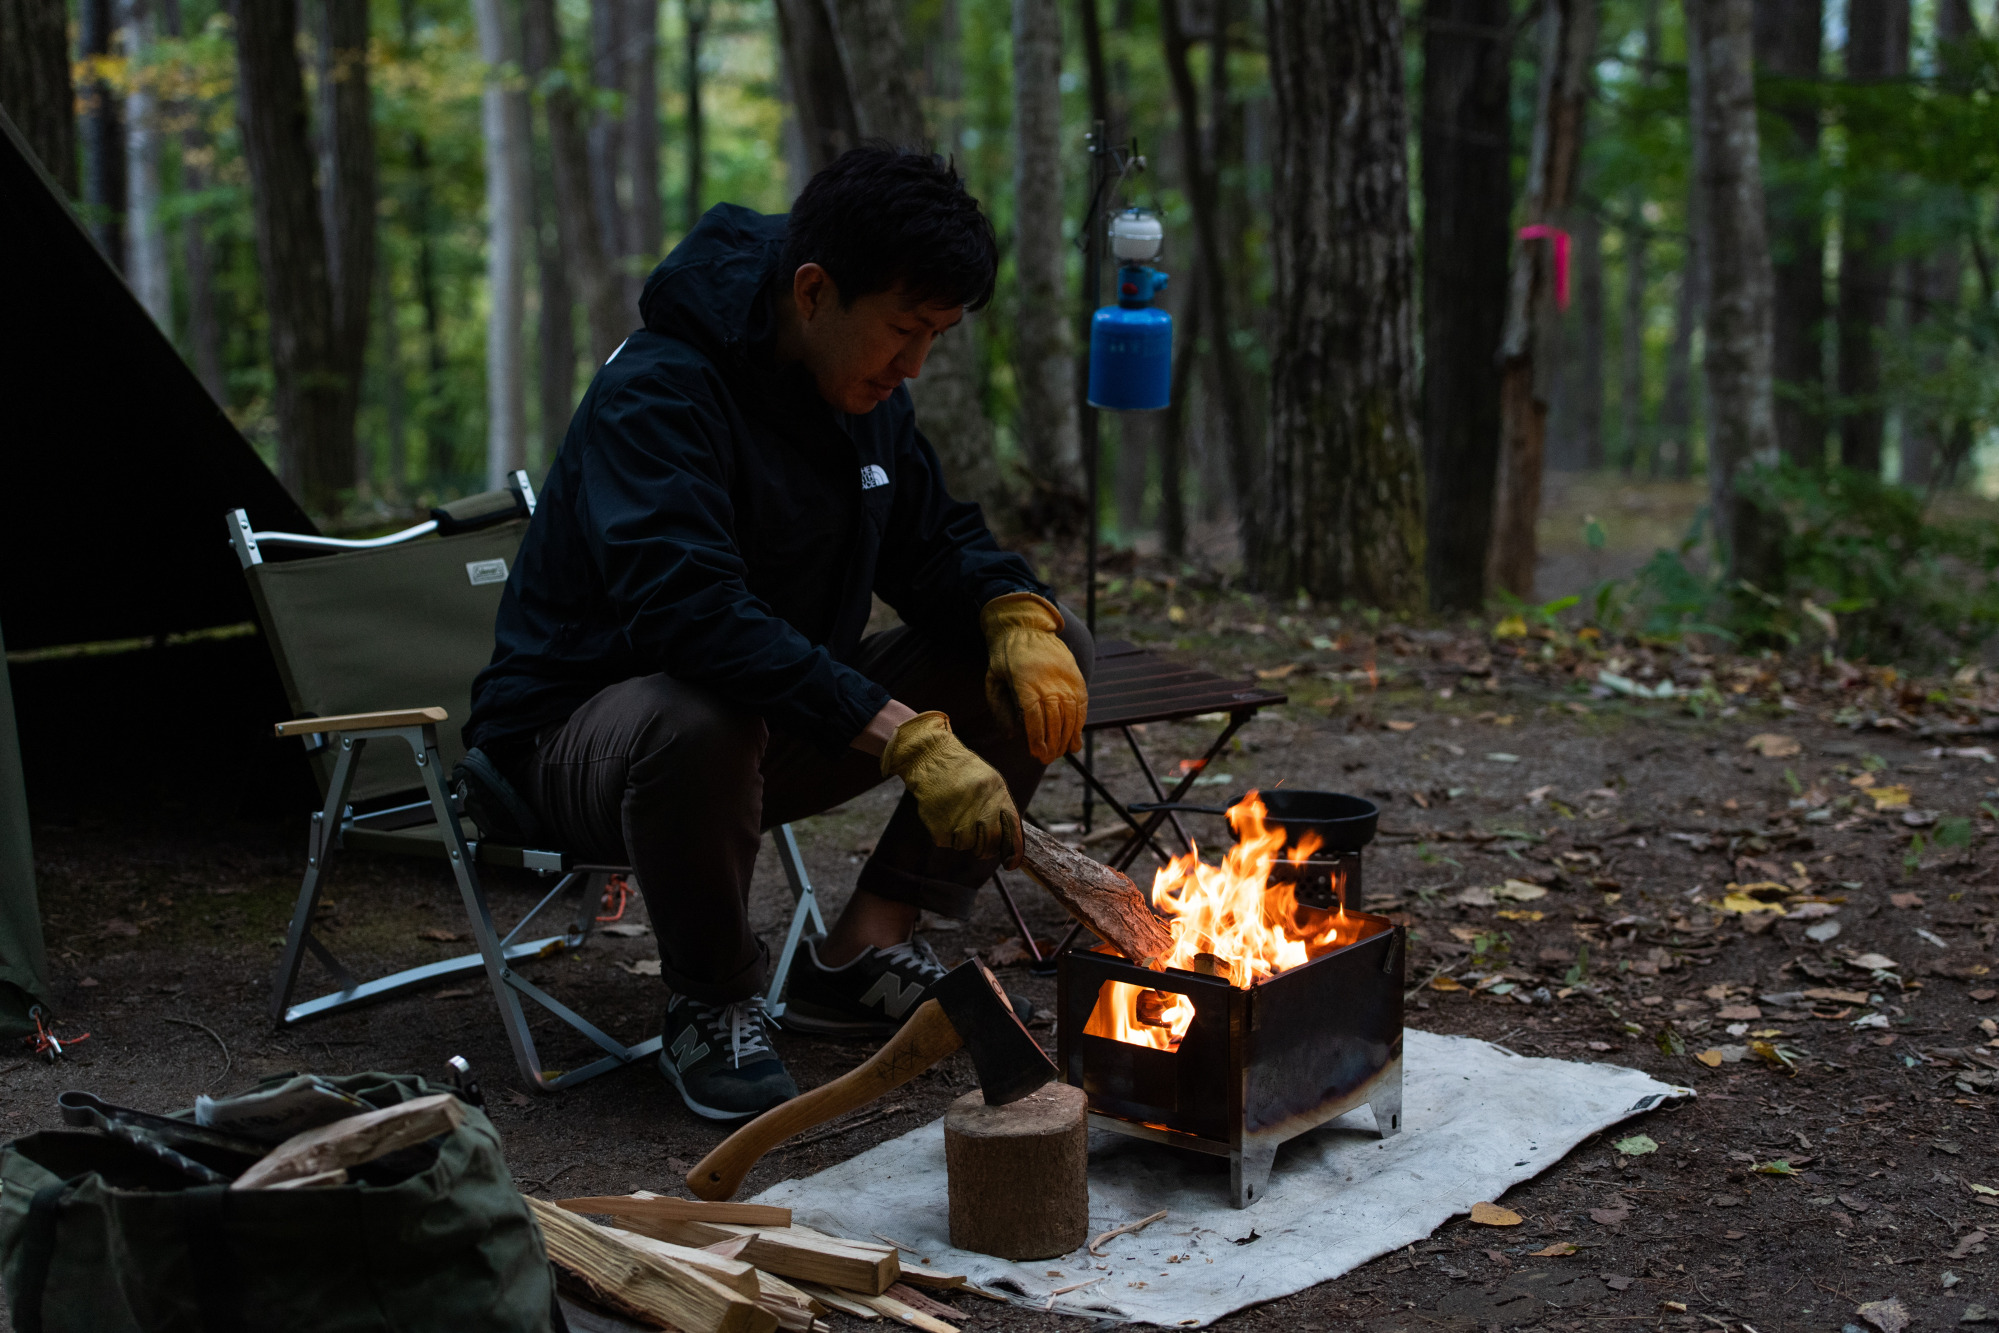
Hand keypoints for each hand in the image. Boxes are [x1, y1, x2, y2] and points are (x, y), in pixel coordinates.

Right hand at [879, 712, 1021, 863]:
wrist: (931, 758)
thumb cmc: (963, 772)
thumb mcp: (990, 781)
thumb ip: (1000, 808)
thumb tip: (1009, 842)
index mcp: (997, 793)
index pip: (1012, 830)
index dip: (1013, 850)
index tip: (1011, 863)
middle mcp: (980, 806)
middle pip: (989, 843)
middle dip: (985, 849)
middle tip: (980, 847)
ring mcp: (959, 817)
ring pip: (966, 845)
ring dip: (961, 838)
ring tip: (955, 816)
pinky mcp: (939, 825)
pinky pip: (947, 842)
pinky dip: (944, 834)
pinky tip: (942, 814)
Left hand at [980, 592, 1086, 764]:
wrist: (1026, 626)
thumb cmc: (1005, 657)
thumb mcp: (993, 679)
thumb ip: (1000, 708)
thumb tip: (1012, 735)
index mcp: (1025, 680)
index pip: (1034, 715)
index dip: (1037, 737)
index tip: (1036, 753)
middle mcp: (1049, 679)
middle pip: (1055, 717)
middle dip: (1052, 742)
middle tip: (1047, 759)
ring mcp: (1065, 677)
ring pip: (1071, 713)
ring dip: (1067, 736)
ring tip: (1061, 752)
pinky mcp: (1076, 676)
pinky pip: (1081, 703)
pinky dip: (1080, 722)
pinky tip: (1075, 737)